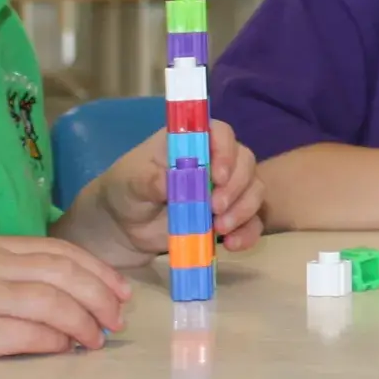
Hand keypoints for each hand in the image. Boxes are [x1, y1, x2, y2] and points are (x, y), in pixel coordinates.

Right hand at [0, 235, 131, 378]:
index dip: (99, 272)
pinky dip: (55, 342)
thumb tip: (92, 294)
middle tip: (118, 322)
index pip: (62, 252)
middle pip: (63, 273)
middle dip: (100, 297)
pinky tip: (67, 349)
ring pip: (52, 303)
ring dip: (83, 323)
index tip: (123, 293)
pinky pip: (28, 334)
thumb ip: (25, 279)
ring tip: (97, 340)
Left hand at [98, 118, 264, 259]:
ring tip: (220, 228)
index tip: (216, 177)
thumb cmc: (127, 190)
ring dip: (244, 209)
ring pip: (254, 190)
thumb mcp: (131, 182)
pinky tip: (232, 244)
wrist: (124, 227)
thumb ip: (150, 179)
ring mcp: (225, 190)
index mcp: (192, 142)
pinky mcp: (228, 217)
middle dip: (236, 186)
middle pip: (245, 161)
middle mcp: (215, 161)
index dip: (226, 151)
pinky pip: (252, 221)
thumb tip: (171, 180)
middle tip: (215, 207)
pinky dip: (248, 232)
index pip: (221, 134)